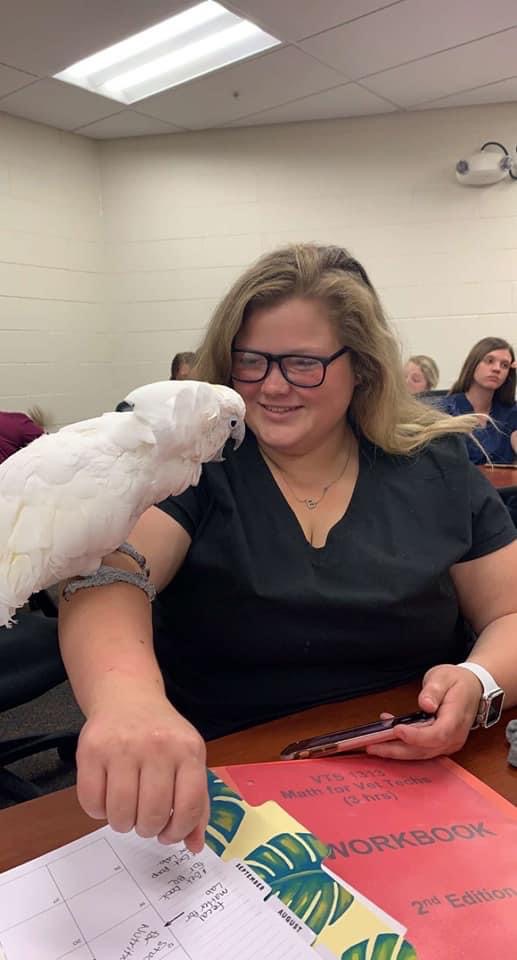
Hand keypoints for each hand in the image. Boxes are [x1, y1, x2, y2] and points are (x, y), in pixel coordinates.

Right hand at [75, 688, 207, 849]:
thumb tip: (194, 846)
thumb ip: (196, 803)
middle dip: (147, 828)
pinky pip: (91, 803)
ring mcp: (122, 746)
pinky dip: (98, 811)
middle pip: (152, 815)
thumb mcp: (189, 759)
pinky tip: (107, 796)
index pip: (188, 808)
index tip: (168, 832)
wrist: (128, 697)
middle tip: (144, 818)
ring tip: (126, 807)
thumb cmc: (161, 735)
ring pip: (120, 814)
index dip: (177, 831)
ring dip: (122, 822)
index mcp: (188, 750)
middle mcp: (157, 746)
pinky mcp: (91, 749)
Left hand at [366, 664, 481, 759]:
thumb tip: (425, 704)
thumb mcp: (444, 677)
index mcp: (456, 719)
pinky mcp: (440, 744)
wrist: (473, 688)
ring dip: (395, 751)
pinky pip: (420, 749)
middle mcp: (453, 736)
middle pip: (424, 749)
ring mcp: (447, 743)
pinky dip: (401, 745)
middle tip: (372, 746)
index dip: (416, 736)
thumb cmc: (457, 682)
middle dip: (397, 750)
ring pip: (420, 753)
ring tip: (373, 745)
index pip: (437, 734)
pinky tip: (386, 732)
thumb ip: (434, 690)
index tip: (397, 730)